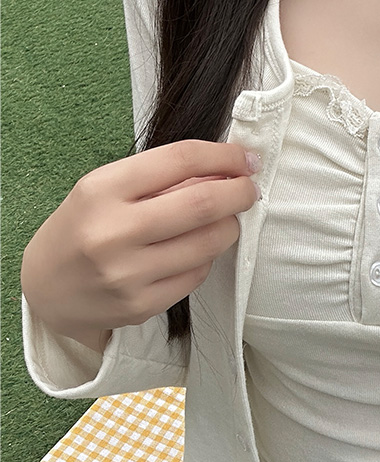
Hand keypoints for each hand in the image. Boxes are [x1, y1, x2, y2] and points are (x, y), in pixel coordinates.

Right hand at [21, 141, 259, 351]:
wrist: (47, 288)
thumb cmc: (84, 227)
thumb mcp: (105, 189)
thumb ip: (158, 178)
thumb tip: (224, 170)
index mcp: (102, 190)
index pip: (180, 160)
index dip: (223, 156)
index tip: (244, 158)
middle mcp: (114, 232)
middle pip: (203, 204)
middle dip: (239, 192)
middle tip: (250, 188)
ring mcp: (128, 274)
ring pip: (208, 243)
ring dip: (229, 227)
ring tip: (225, 220)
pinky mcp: (141, 306)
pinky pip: (197, 275)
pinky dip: (207, 258)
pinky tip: (198, 250)